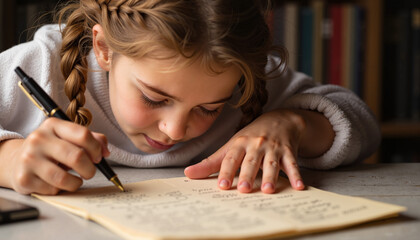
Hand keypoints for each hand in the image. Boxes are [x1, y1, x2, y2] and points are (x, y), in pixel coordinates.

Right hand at [4, 118, 109, 194]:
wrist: (15, 160)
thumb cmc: (50, 149)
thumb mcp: (68, 137)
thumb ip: (91, 139)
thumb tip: (106, 151)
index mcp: (53, 125)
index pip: (83, 134)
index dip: (96, 149)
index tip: (98, 157)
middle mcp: (38, 139)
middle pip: (76, 156)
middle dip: (90, 169)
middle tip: (89, 172)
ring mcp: (29, 159)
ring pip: (64, 178)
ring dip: (76, 183)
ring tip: (76, 180)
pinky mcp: (24, 178)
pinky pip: (52, 189)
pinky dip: (60, 190)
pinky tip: (57, 183)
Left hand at [185, 109, 305, 193]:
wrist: (280, 120)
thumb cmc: (250, 137)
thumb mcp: (231, 146)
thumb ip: (211, 162)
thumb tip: (188, 174)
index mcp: (239, 144)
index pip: (231, 159)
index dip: (227, 171)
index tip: (223, 185)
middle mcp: (256, 144)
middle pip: (251, 161)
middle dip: (248, 174)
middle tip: (244, 189)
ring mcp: (273, 147)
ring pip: (272, 163)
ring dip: (271, 176)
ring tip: (268, 190)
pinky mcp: (288, 150)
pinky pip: (292, 163)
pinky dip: (297, 175)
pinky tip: (299, 187)